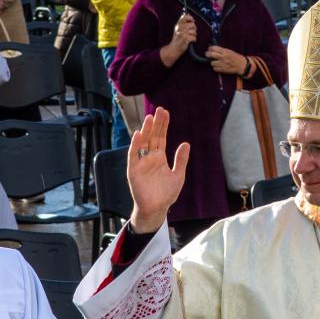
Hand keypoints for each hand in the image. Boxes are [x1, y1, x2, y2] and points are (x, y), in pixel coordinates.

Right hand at [127, 107, 189, 233]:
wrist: (156, 209)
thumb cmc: (166, 194)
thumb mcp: (178, 175)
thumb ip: (181, 160)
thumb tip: (186, 143)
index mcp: (159, 157)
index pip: (161, 137)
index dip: (163, 126)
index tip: (165, 113)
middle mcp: (149, 157)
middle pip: (152, 137)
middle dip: (155, 124)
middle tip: (159, 110)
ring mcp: (141, 163)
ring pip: (142, 143)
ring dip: (145, 130)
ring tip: (149, 118)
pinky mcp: (133, 170)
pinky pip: (133, 155)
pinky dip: (135, 145)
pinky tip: (138, 134)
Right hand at [160, 13, 197, 66]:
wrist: (173, 49)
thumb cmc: (177, 39)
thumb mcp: (178, 29)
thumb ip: (182, 21)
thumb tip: (188, 14)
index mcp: (178, 24)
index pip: (185, 17)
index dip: (191, 18)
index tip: (192, 21)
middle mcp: (179, 27)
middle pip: (192, 25)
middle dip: (194, 29)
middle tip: (191, 33)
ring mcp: (182, 33)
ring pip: (194, 31)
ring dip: (194, 35)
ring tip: (190, 38)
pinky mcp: (184, 38)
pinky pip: (194, 37)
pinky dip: (194, 40)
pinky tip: (190, 41)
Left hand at [207, 45, 247, 75]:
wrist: (241, 65)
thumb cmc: (236, 57)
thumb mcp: (229, 51)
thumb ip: (221, 50)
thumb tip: (213, 49)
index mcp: (225, 51)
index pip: (213, 48)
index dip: (210, 48)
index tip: (209, 49)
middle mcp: (223, 57)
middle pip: (210, 55)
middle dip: (207, 54)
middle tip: (207, 55)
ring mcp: (222, 64)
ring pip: (212, 63)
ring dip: (212, 62)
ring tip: (215, 62)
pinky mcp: (223, 70)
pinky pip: (215, 69)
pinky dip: (215, 68)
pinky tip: (218, 66)